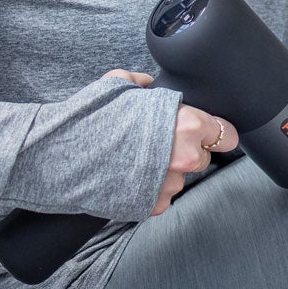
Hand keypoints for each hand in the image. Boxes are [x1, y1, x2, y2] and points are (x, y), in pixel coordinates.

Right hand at [102, 69, 237, 216]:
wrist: (61, 156)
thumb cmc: (91, 118)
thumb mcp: (119, 84)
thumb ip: (144, 83)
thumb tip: (150, 84)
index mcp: (187, 124)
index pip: (227, 134)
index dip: (217, 132)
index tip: (210, 133)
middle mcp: (184, 157)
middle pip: (203, 158)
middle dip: (187, 151)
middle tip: (160, 144)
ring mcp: (169, 184)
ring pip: (181, 178)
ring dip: (167, 171)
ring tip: (137, 160)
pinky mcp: (152, 205)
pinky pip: (162, 196)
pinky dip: (151, 189)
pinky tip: (130, 176)